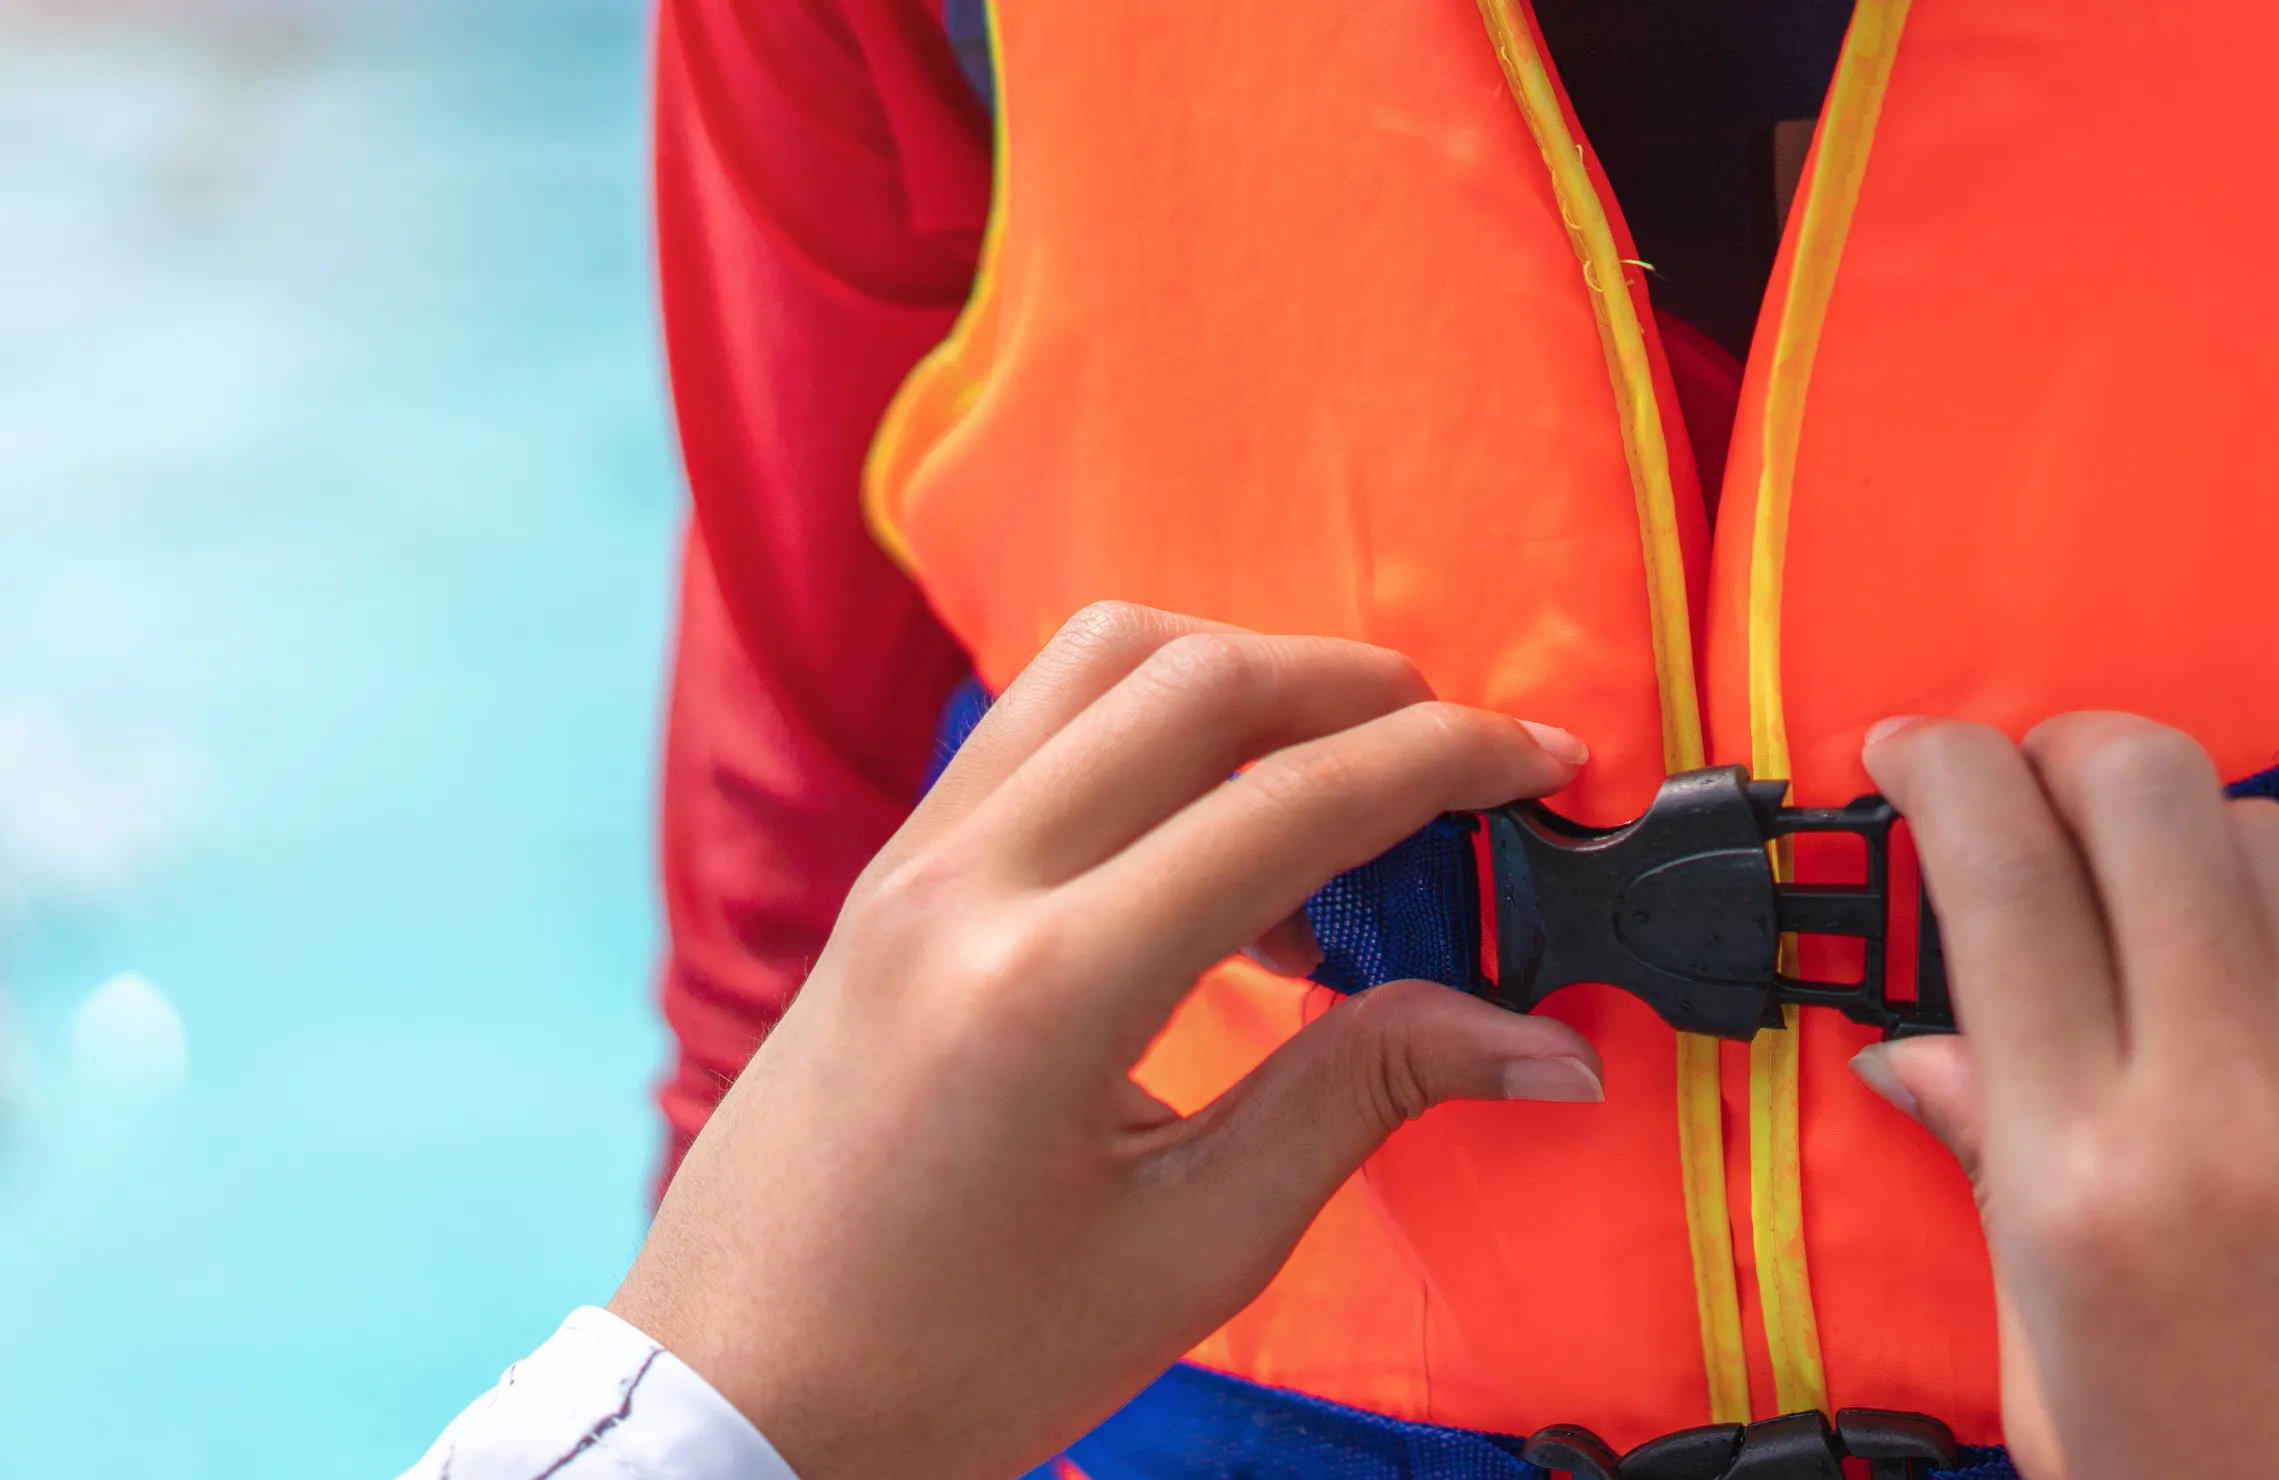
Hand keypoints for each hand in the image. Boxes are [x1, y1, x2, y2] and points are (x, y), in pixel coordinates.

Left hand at [608, 603, 1603, 1479]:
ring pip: (1099, 660)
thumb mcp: (1190, 1250)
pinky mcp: (887, 876)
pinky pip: (1034, 721)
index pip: (1288, 801)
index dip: (1446, 762)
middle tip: (1461, 756)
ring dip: (1245, 674)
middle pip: (1196, 676)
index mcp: (1046, 987)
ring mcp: (908, 863)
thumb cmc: (948, 1358)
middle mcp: (964, 884)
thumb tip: (1534, 1041)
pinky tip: (1215, 834)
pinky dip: (1149, 721)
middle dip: (1360, 686)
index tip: (1542, 763)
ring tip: (1338, 779)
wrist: (737, 1395)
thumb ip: (1364, 1098)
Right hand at [1849, 714, 2278, 1479]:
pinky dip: (2253, 898)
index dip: (1937, 767)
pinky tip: (2205, 963)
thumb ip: (1990, 1183)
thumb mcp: (2050, 1381)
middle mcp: (2228, 1095)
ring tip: (2105, 878)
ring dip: (2164, 817)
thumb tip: (1918, 1060)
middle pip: (2150, 786)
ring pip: (2258, 828)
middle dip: (2058, 744)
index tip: (1904, 755)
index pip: (2002, 874)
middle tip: (2005, 783)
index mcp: (2090, 1177)